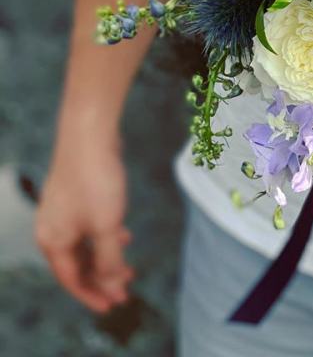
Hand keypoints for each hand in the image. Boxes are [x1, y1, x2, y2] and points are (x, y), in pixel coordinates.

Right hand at [35, 132, 132, 312]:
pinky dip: (105, 237)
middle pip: (77, 264)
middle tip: (125, 288)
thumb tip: (112, 283)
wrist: (89, 136)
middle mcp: (53, 229)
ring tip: (129, 265)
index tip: (112, 305)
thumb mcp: (106, 225)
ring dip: (106, 257)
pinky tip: (123, 236)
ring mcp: (63, 212)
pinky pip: (89, 228)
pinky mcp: (76, 197)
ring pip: (85, 245)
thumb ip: (109, 258)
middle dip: (102, 278)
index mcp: (53, 242)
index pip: (71, 280)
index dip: (92, 294)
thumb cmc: (94, 180)